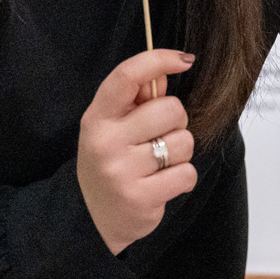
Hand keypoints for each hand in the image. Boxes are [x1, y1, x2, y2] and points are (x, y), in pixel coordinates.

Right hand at [76, 49, 198, 254]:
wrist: (92, 219)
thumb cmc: (111, 162)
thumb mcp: (113, 127)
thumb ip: (137, 99)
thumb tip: (166, 72)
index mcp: (97, 117)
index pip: (127, 76)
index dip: (159, 60)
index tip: (184, 59)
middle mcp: (105, 142)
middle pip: (172, 109)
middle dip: (175, 123)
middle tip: (157, 139)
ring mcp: (121, 172)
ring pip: (183, 142)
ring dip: (179, 153)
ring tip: (157, 164)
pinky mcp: (140, 198)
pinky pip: (187, 174)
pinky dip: (182, 178)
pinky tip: (161, 184)